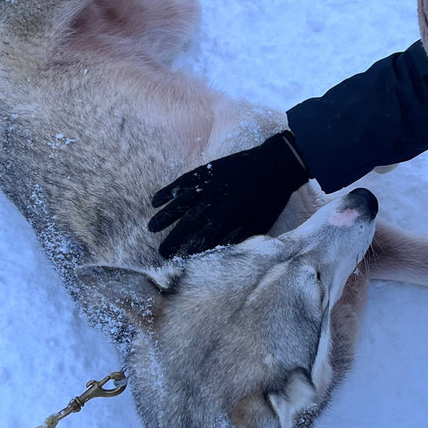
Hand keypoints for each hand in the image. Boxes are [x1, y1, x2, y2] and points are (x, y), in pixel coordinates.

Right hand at [148, 130, 310, 257]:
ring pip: (178, 204)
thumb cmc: (271, 198)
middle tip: (161, 254)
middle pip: (186, 226)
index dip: (190, 253)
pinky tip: (155, 201)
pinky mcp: (205, 171)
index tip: (180, 263)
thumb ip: (242, 239)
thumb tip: (226, 254)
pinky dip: (167, 191)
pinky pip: (181, 183)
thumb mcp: (261, 225)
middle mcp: (211, 203)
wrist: (275, 164)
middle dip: (172, 241)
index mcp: (225, 219)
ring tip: (151, 229)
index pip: (202, 241)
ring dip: (164, 217)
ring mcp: (206, 186)